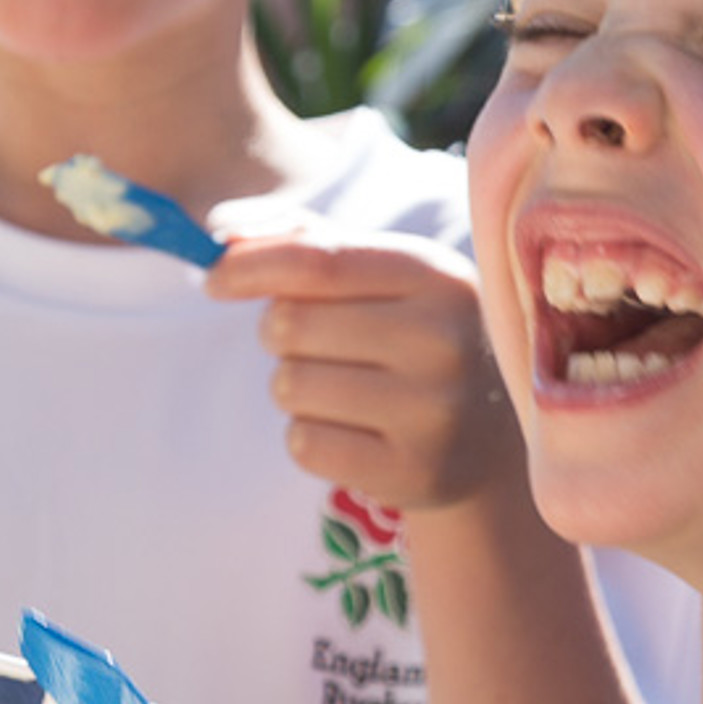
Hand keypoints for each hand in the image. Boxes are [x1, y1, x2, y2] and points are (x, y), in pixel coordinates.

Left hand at [207, 233, 521, 512]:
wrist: (489, 439)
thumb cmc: (414, 338)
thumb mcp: (385, 277)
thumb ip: (306, 242)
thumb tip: (221, 231)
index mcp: (437, 277)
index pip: (319, 261)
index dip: (251, 267)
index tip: (213, 279)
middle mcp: (443, 341)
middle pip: (292, 325)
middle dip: (280, 333)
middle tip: (315, 345)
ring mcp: (433, 411)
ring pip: (291, 387)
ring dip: (295, 387)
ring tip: (343, 389)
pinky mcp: (413, 472)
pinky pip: (305, 444)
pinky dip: (310, 436)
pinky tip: (353, 432)